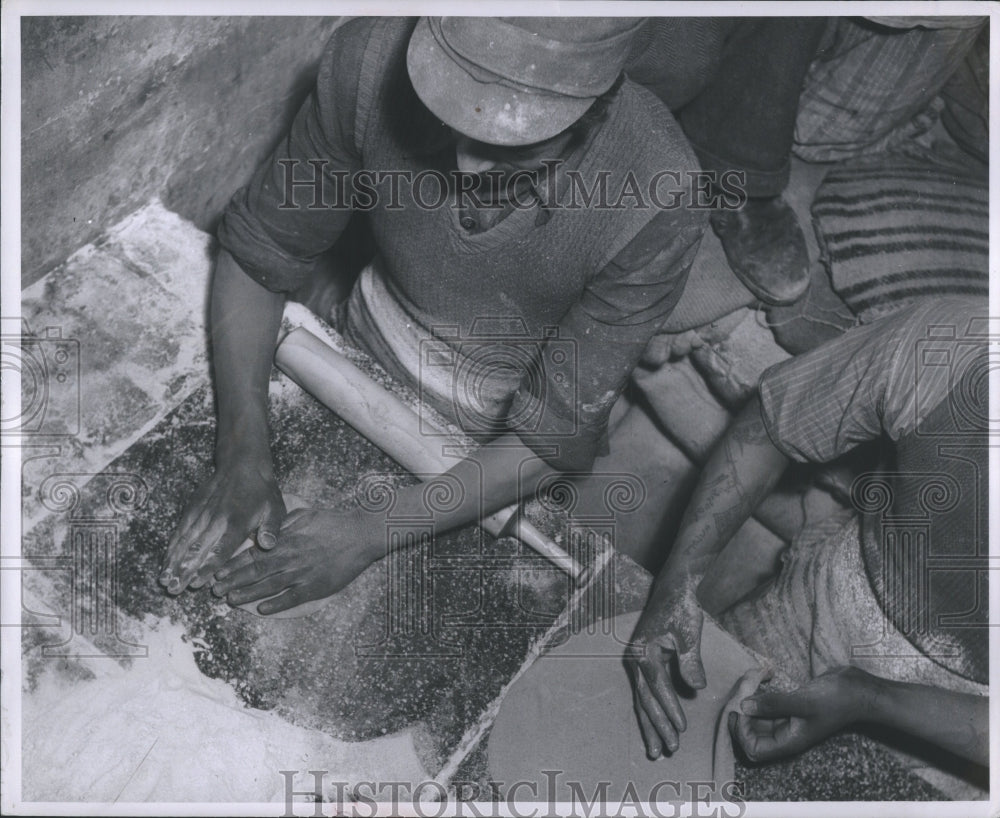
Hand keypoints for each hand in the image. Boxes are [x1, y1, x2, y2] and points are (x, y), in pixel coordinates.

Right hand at [160, 456, 284, 593]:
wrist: (242, 463)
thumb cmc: (262, 491)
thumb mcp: (274, 508)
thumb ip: (271, 529)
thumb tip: (268, 546)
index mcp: (236, 523)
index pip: (220, 549)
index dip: (208, 567)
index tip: (197, 583)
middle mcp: (215, 520)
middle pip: (197, 549)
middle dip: (184, 570)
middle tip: (174, 589)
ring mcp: (201, 514)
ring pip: (184, 542)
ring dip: (173, 562)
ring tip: (164, 581)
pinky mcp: (192, 509)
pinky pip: (179, 532)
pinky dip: (171, 548)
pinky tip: (165, 563)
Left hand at [210, 508, 382, 614]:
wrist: (360, 534)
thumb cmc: (333, 522)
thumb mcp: (304, 516)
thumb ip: (283, 524)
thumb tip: (266, 530)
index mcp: (285, 540)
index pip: (253, 554)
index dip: (233, 564)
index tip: (217, 571)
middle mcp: (290, 557)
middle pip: (255, 572)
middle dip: (232, 581)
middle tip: (214, 590)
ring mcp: (302, 573)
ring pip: (268, 586)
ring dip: (247, 594)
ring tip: (230, 600)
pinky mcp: (316, 586)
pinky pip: (292, 597)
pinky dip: (276, 604)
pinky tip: (262, 609)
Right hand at [625, 585, 706, 757]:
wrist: (673, 590)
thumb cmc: (681, 607)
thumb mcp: (688, 631)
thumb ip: (691, 659)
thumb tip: (697, 687)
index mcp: (642, 651)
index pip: (658, 687)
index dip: (669, 708)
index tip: (682, 728)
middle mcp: (635, 659)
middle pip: (645, 699)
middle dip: (656, 725)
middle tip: (667, 750)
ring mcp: (638, 663)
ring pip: (643, 700)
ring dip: (650, 724)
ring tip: (656, 749)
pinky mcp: (645, 664)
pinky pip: (647, 693)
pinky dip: (652, 711)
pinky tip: (657, 727)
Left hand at [728, 666, 868, 761]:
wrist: (859, 689)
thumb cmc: (837, 700)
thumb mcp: (804, 702)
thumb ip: (774, 705)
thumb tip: (743, 707)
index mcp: (789, 741)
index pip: (754, 749)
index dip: (742, 733)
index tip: (743, 709)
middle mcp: (785, 732)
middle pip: (750, 731)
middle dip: (742, 708)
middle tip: (746, 685)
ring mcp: (786, 718)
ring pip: (755, 712)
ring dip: (749, 694)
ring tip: (755, 674)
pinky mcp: (788, 704)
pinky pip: (765, 700)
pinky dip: (759, 687)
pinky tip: (764, 673)